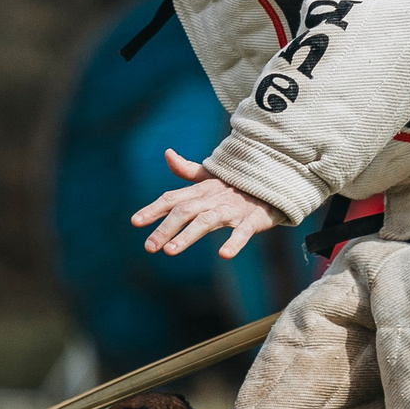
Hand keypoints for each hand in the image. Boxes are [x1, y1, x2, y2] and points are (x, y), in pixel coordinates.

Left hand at [132, 148, 278, 259]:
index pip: (172, 198)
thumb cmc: (237, 184)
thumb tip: (168, 153)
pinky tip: (224, 255)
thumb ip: (187, 170)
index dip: (153, 209)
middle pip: (184, 211)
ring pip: (206, 221)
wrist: (275, 182)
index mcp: (201, 190)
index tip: (135, 222)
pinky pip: (242, 232)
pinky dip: (234, 243)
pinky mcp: (252, 219)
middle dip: (164, 228)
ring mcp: (232, 209)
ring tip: (170, 251)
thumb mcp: (211, 177)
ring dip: (187, 235)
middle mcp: (213, 199)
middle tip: (148, 246)